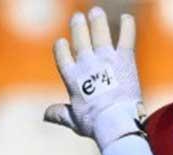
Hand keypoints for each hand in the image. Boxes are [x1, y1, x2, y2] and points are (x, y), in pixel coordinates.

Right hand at [44, 7, 143, 148]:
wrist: (117, 123)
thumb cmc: (95, 125)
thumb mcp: (73, 120)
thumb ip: (59, 114)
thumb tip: (44, 115)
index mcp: (71, 76)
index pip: (61, 53)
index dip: (61, 47)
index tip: (62, 42)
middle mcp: (86, 63)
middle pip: (79, 37)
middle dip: (78, 26)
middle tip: (79, 17)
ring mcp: (105, 59)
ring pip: (99, 32)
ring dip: (97, 20)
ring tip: (97, 12)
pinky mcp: (124, 60)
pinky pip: (126, 38)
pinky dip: (127, 26)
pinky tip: (128, 18)